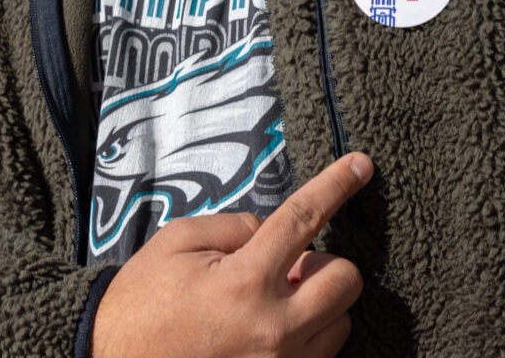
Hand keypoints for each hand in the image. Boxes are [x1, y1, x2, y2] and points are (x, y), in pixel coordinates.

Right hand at [92, 152, 372, 357]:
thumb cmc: (143, 300)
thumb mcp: (176, 242)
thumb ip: (235, 227)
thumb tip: (275, 234)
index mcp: (244, 281)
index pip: (303, 218)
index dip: (336, 184)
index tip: (361, 165)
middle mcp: (273, 327)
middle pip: (345, 279)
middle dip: (324, 263)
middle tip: (287, 266)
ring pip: (341, 321)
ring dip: (317, 302)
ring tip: (271, 302)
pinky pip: (322, 353)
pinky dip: (308, 333)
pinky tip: (271, 328)